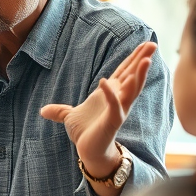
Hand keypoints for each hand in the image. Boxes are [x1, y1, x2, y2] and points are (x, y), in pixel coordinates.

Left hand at [40, 41, 155, 177]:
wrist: (89, 151)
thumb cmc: (85, 133)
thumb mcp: (70, 117)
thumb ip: (59, 111)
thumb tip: (43, 110)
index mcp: (110, 93)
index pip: (124, 71)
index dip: (134, 58)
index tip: (146, 44)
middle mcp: (118, 100)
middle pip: (133, 76)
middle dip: (142, 60)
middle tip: (153, 45)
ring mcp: (118, 110)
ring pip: (132, 90)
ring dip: (138, 75)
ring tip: (146, 60)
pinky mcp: (113, 121)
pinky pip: (114, 105)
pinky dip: (110, 94)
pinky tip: (105, 81)